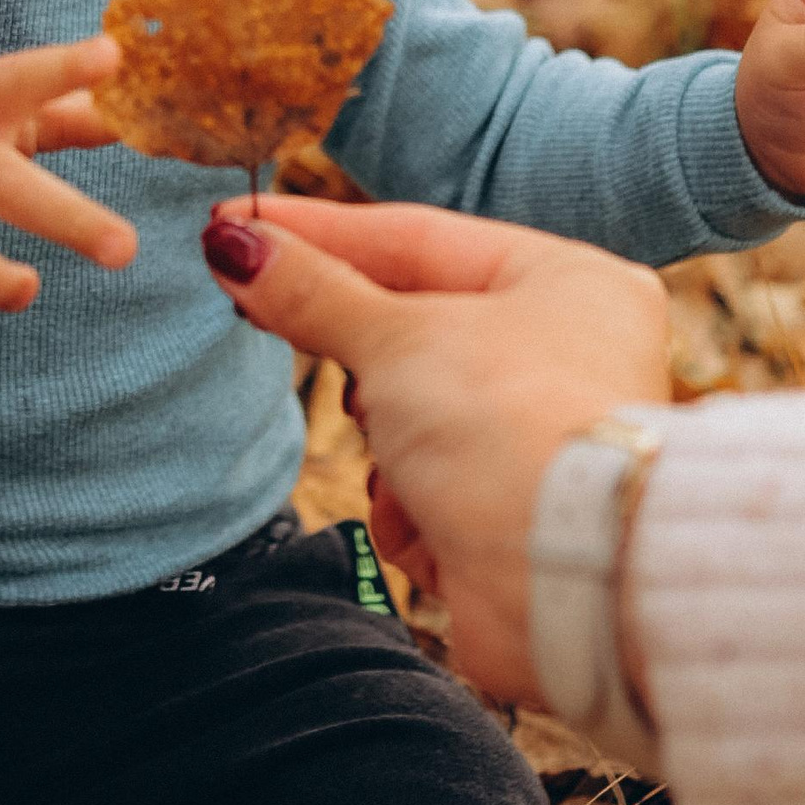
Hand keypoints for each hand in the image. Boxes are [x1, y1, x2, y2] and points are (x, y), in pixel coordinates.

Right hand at [206, 198, 670, 703]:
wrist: (570, 579)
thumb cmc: (510, 426)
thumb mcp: (397, 337)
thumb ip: (312, 290)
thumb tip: (234, 245)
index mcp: (564, 280)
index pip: (416, 238)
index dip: (319, 233)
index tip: (236, 225)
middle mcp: (562, 354)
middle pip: (414, 329)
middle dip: (362, 355)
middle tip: (274, 323)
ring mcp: (536, 440)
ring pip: (410, 416)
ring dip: (386, 441)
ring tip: (397, 449)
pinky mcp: (508, 517)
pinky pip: (424, 491)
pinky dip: (407, 504)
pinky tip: (420, 513)